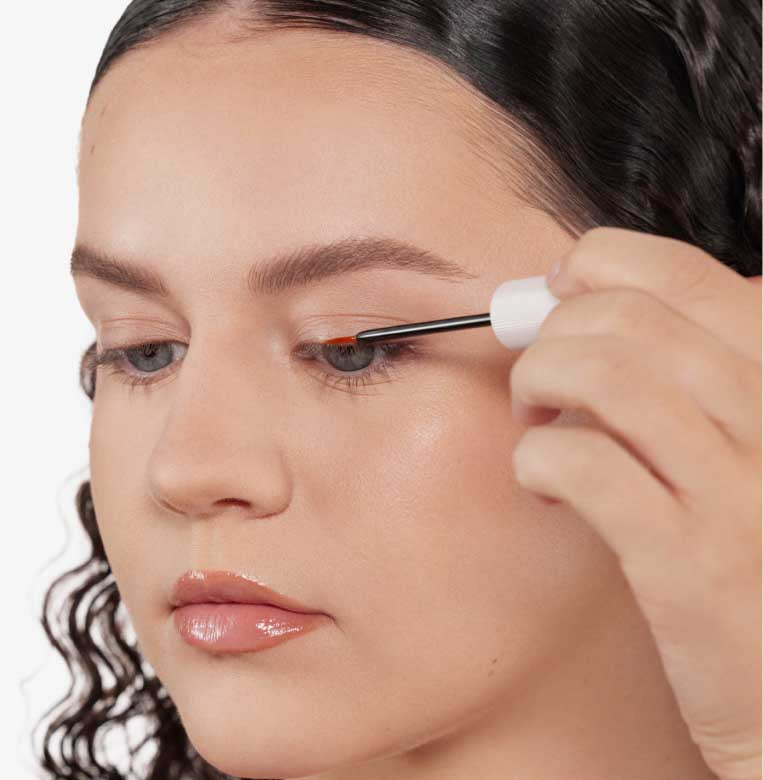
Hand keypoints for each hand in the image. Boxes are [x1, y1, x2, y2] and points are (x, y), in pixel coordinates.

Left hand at [509, 227, 761, 779]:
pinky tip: (543, 481)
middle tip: (538, 381)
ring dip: (538, 386)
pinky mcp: (692, 563)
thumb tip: (598, 293)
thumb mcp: (744, 436)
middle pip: (622, 318)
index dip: (592, 270)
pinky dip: (539, 458)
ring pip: (601, 375)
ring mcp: (739, 489)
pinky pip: (584, 463)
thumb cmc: (750, 542)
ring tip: (537, 422)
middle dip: (551, 336)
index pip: (674, 272)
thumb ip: (699, 365)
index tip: (557, 299)